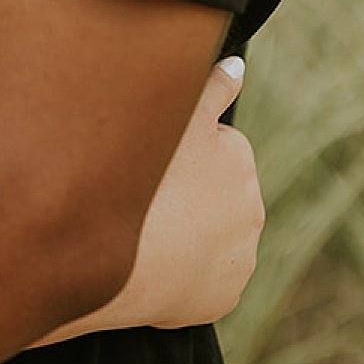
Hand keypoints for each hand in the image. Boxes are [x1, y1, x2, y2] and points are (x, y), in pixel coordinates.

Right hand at [73, 56, 262, 335]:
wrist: (112, 262)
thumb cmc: (139, 176)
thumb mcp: (176, 113)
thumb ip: (212, 85)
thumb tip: (239, 66)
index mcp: (239, 158)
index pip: (212, 147)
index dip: (176, 153)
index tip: (148, 162)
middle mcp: (251, 208)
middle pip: (214, 194)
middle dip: (188, 193)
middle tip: (144, 197)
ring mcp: (240, 257)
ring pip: (209, 238)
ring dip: (186, 233)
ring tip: (144, 231)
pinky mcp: (224, 297)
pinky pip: (203, 279)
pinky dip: (182, 273)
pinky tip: (152, 264)